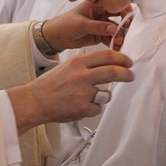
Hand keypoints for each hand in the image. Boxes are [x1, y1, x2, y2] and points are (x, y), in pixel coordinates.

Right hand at [7, 50, 132, 133]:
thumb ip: (86, 65)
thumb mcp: (67, 66)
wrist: (35, 101)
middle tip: (130, 76)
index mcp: (78, 62)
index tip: (128, 62)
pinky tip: (80, 106)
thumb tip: (106, 65)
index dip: (122, 59)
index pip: (107, 56)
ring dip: (104, 96)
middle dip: (126, 74)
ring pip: (107, 94)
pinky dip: (92, 109)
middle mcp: (82, 75)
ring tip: (92, 97)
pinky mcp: (82, 107)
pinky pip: (97, 108)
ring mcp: (83, 92)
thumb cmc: (49, 85)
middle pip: (113, 72)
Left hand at [42, 1, 132, 51]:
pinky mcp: (99, 36)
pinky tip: (117, 47)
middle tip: (126, 29)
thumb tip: (113, 28)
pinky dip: (114, 42)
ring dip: (119, 35)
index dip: (121, 7)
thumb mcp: (81, 24)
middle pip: (116, 17)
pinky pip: (110, 38)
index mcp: (94, 5)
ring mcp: (100, 25)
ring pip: (114, 29)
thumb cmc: (64, 24)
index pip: (111, 4)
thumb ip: (98, 26)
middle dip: (123, 23)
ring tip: (120, 42)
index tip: (129, 13)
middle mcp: (99, 14)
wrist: (56, 37)